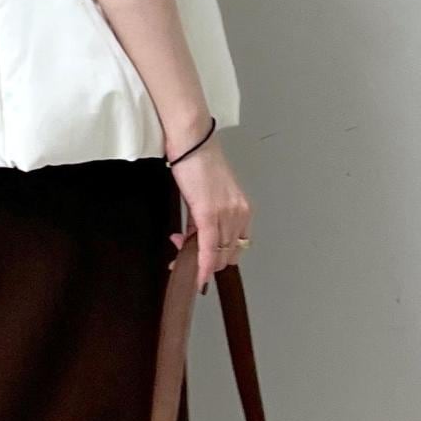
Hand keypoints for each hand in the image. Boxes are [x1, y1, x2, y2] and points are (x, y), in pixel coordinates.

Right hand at [166, 134, 251, 291]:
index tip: (202, 262)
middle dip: (206, 263)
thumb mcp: (206, 196)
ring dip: (198, 263)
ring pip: (217, 255)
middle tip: (183, 256)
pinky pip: (207, 249)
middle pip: (228, 255)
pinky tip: (196, 277)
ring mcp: (226, 215)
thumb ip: (202, 221)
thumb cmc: (197, 163)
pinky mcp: (209, 215)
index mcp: (243, 210)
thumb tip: (191, 240)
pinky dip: (202, 266)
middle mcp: (240, 214)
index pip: (235, 247)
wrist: (192, 142)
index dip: (217, 259)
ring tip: (178, 253)